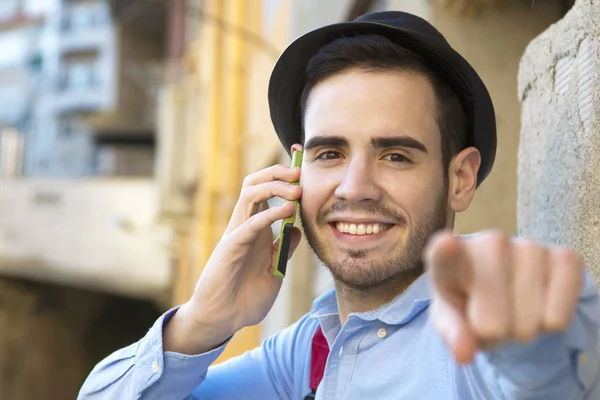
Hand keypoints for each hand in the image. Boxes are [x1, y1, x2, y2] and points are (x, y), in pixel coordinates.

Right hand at [164, 161, 302, 354]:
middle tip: (299, 171)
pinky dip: (269, 213)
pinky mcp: (231, 247)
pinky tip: (288, 212)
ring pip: (249, 193)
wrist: (224, 319)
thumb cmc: (246, 297)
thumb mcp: (275, 270)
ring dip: (274, 186)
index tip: (302, 165)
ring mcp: (237, 233)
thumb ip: (284, 249)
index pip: (267, 192)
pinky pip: (250, 223)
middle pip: (255, 183)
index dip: (283, 176)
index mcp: (257, 229)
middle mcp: (246, 225)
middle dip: (277, 172)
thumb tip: (297, 228)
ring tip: (297, 191)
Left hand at [424, 231, 583, 363]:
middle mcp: (489, 243)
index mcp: (450, 259)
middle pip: (493, 320)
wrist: (506, 293)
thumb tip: (464, 353)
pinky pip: (559, 316)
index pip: (445, 255)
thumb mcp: (452, 321)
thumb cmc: (470, 305)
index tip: (446, 245)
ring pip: (529, 320)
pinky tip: (539, 305)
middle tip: (489, 321)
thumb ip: (453, 334)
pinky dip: (550, 325)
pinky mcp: (565, 258)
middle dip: (494, 333)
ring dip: (522, 329)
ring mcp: (529, 246)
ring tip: (513, 312)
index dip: (446, 251)